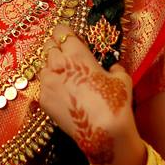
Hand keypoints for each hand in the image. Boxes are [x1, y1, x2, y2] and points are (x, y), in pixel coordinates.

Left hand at [38, 23, 146, 164]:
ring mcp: (47, 83)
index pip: (61, 31)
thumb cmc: (115, 102)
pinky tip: (62, 95)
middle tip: (66, 56)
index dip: (65, 33)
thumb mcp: (121, 79)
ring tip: (64, 78)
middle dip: (56, 48)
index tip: (69, 38)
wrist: (103, 133)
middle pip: (48, 46)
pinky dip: (50, 87)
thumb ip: (114, 68)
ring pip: (42, 66)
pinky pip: (43, 87)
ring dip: (51, 67)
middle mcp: (57, 64)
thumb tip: (112, 67)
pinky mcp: (42, 100)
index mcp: (76, 54)